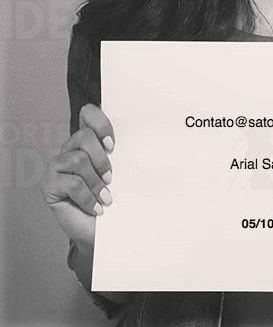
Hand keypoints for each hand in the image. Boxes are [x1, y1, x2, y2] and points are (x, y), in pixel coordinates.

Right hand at [39, 104, 114, 250]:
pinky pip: (71, 184)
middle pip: (83, 136)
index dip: (101, 123)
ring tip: (106, 196)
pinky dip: (88, 197)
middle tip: (111, 177)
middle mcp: (70, 149)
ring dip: (95, 181)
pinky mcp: (49, 186)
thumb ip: (127, 152)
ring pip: (77, 160)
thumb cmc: (116, 198)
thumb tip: (152, 135)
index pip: (88, 113)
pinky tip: (96, 208)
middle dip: (101, 158)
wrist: (104, 231)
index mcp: (89, 140)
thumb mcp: (125, 172)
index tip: (113, 145)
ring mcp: (57, 166)